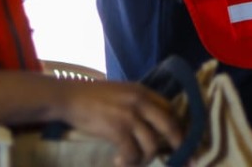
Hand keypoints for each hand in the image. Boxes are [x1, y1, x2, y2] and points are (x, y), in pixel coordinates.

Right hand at [0, 72, 183, 166]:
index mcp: (143, 91)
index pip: (170, 109)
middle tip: (182, 161)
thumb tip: (153, 125)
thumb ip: (138, 104)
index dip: (179, 127)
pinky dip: (129, 162)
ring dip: (145, 159)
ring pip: (152, 144)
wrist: (68, 98)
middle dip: (179, 146)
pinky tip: (119, 162)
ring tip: (133, 162)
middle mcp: (140, 101)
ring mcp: (129, 115)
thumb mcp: (122, 93)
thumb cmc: (93, 98)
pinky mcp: (116, 129)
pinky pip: (132, 153)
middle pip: (170, 126)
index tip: (182, 142)